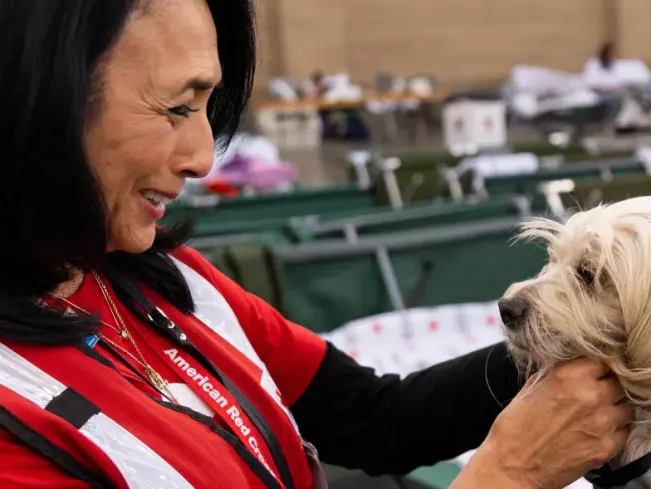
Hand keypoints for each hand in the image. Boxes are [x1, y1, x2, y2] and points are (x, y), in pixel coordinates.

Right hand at [452, 358, 630, 488]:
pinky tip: (596, 428)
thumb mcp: (531, 386)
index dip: (595, 365)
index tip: (590, 370)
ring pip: (626, 405)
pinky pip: (624, 429)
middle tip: (592, 391)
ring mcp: (603, 423)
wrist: (514, 465)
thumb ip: (557, 372)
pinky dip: (615, 427)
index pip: (602, 359)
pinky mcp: (608, 447)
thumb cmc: (516, 426)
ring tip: (595, 411)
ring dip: (614, 405)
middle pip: (618, 381)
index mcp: (569, 376)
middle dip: (606, 384)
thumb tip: (571, 363)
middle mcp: (591, 396)